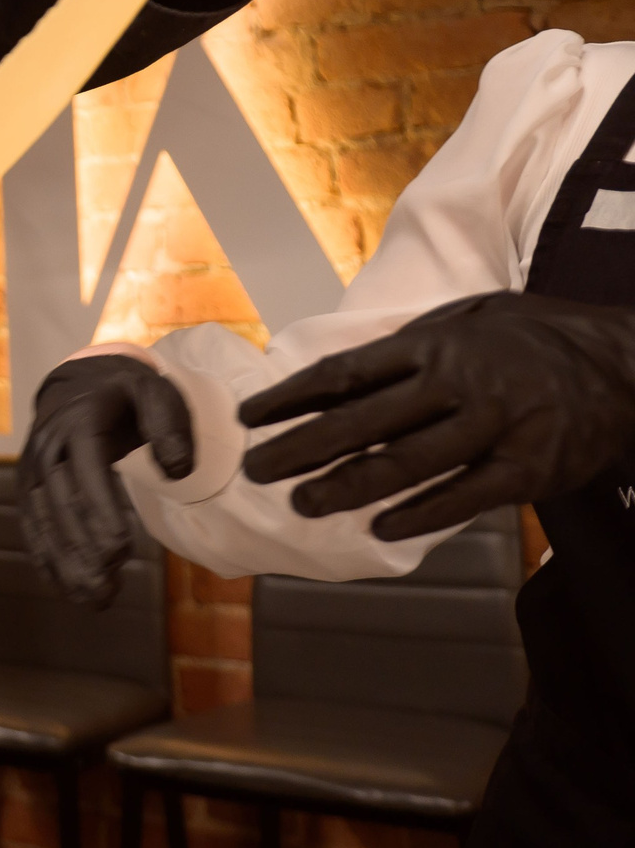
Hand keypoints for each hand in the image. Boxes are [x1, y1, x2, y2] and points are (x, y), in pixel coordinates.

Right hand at [18, 354, 194, 608]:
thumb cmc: (127, 393)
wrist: (80, 382)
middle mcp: (47, 447)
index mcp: (79, 423)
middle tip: (106, 591)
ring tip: (92, 600)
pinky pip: (31, 524)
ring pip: (42, 520)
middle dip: (81, 551)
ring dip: (63, 563)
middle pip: (60, 504)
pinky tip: (62, 587)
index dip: (100, 511)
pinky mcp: (28, 485)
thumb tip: (177, 472)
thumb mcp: (155, 393)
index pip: (87, 471)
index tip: (120, 550)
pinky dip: (45, 556)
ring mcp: (32, 467)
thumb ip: (169, 427)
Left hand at [241, 291, 634, 539]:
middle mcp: (457, 383)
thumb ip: (406, 345)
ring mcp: (493, 427)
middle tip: (256, 471)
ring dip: (347, 487)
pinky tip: (379, 529)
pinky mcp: (527, 468)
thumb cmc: (530, 339)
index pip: (344, 374)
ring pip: (405, 464)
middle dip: (301, 449)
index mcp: (433, 344)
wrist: (622, 363)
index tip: (249, 418)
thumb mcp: (465, 318)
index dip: (290, 398)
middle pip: (362, 422)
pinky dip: (420, 515)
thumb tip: (336, 374)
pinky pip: (464, 498)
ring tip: (303, 504)